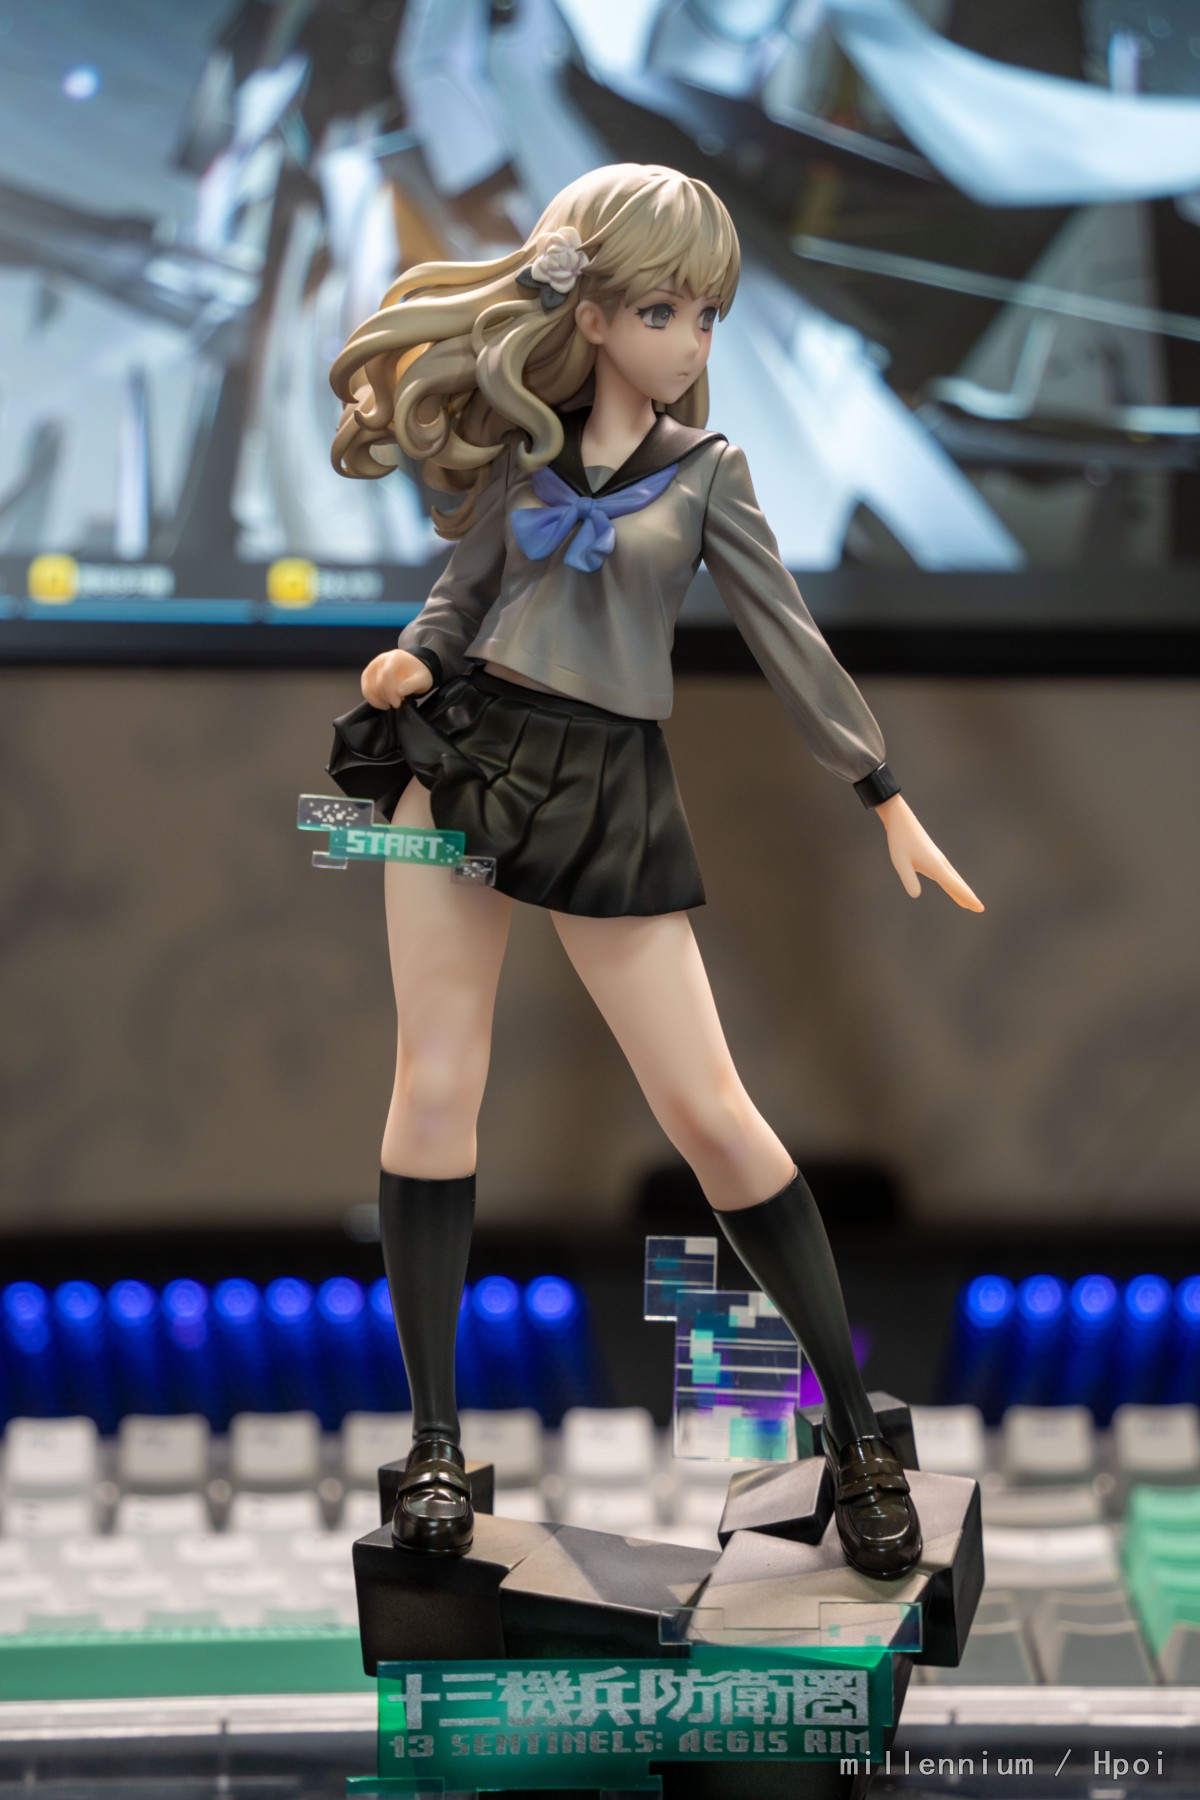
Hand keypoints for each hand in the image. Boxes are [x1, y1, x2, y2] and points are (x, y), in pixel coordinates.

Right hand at [361, 649, 434, 708]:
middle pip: (378, 683)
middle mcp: (381, 659)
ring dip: (379, 700)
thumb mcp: (423, 679)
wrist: (413, 669)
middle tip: (397, 704)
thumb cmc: (418, 674)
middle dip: (387, 698)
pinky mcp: (368, 674)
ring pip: (369, 687)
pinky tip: (382, 704)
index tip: (397, 704)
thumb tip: (399, 692)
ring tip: (391, 703)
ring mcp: (372, 666)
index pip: (387, 674)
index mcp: (395, 657)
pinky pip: (365, 689)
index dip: (390, 692)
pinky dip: (372, 700)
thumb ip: (412, 685)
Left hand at [875, 795, 983, 910]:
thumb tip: (916, 895)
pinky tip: (950, 886)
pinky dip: (952, 883)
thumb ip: (908, 878)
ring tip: (968, 904)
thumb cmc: (899, 840)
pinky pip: (947, 874)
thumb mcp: (900, 862)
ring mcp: (939, 859)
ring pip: (954, 879)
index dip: (967, 898)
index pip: (955, 886)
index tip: (980, 908)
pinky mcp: (933, 856)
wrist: (901, 819)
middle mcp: (941, 863)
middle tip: (980, 909)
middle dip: (968, 897)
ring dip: (962, 891)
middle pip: (958, 884)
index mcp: (936, 866)